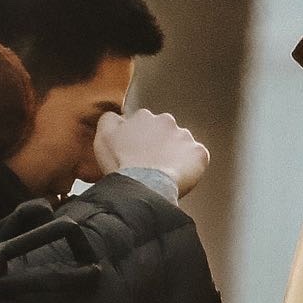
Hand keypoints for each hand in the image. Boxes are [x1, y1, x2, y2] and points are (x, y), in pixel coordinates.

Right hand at [94, 108, 209, 194]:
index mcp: (144, 117)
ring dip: (175, 154)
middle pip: (164, 131)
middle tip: (149, 163)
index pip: (143, 123)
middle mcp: (167, 121)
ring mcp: (185, 137)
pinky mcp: (199, 154)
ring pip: (181, 144)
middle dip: (159, 144)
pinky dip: (191, 166)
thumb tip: (117, 117)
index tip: (135, 151)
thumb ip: (110, 120)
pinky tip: (178, 176)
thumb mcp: (103, 136)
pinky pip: (197, 158)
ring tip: (163, 172)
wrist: (142, 186)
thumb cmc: (122, 164)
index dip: (139, 138)